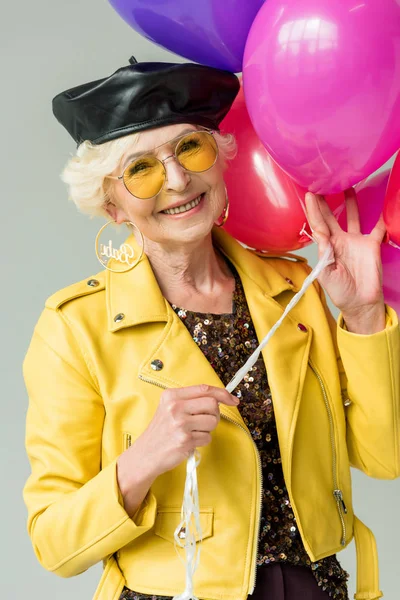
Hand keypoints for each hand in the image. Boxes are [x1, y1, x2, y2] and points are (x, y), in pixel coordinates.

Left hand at [305, 189, 385, 331]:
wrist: (360, 303)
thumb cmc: (340, 291)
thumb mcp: (327, 274)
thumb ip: (324, 255)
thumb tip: (321, 235)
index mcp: (326, 247)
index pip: (318, 224)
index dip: (314, 210)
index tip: (309, 194)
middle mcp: (339, 240)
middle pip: (331, 216)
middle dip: (325, 201)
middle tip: (321, 182)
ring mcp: (356, 241)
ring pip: (351, 216)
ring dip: (349, 201)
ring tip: (346, 184)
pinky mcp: (371, 244)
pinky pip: (377, 228)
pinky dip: (380, 217)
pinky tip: (381, 203)